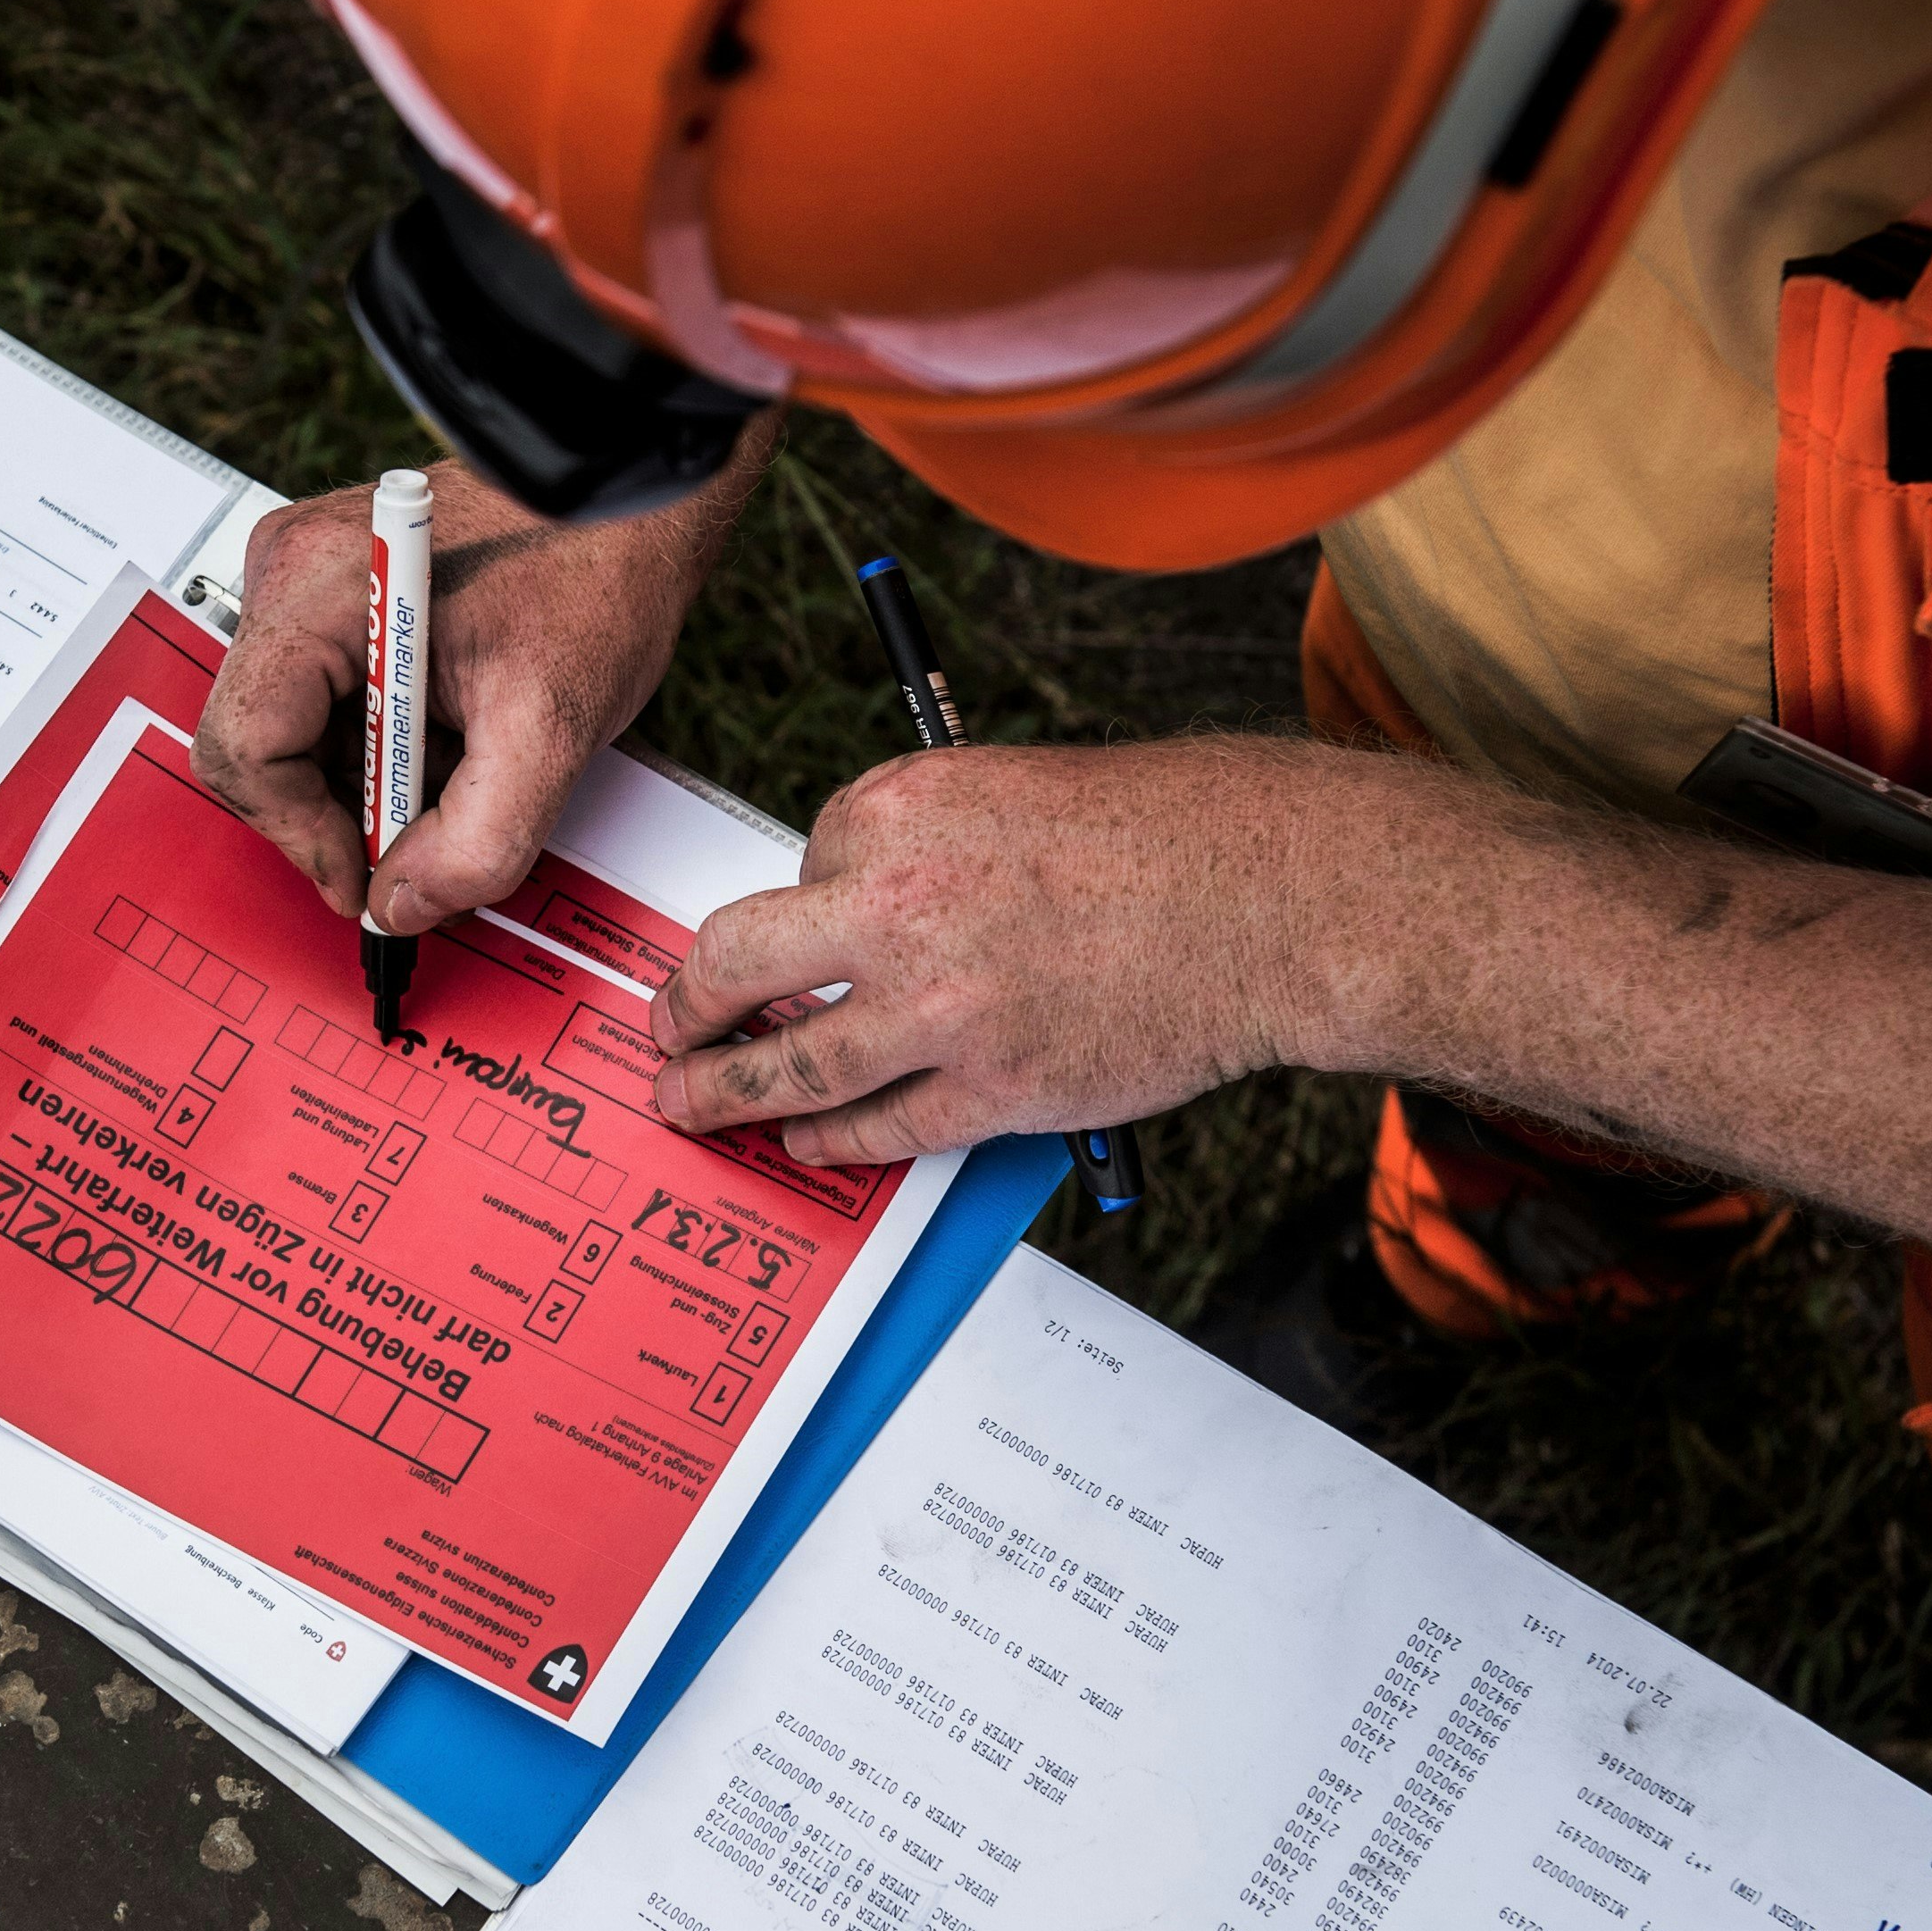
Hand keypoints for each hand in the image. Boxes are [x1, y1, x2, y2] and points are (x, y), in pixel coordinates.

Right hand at [192, 419, 778, 932]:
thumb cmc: (598, 573)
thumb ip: (477, 841)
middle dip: (336, 815)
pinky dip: (380, 750)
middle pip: (260, 748)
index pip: (246, 750)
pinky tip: (447, 741)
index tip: (365, 883)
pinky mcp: (337, 599)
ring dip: (366, 785)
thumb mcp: (550, 728)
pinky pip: (324, 707)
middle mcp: (288, 575)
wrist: (634, 504)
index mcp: (314, 588)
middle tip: (420, 845)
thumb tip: (402, 905)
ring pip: (292, 737)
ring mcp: (307, 584)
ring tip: (456, 773)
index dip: (302, 837)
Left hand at [644, 737, 1356, 1165]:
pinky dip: (828, 1141)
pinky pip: (881, 1127)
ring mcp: (942, 1006)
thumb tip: (850, 906)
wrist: (1267, 898)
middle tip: (664, 1027)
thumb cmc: (1161, 835)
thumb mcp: (1009, 788)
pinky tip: (802, 1142)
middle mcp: (900, 905)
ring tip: (687, 1103)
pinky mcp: (994, 1087)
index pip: (802, 863)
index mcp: (899, 810)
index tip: (803, 933)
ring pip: (791, 1065)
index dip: (807, 903)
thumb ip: (921, 845)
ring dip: (723, 1092)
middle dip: (684, 1004)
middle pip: (738, 963)